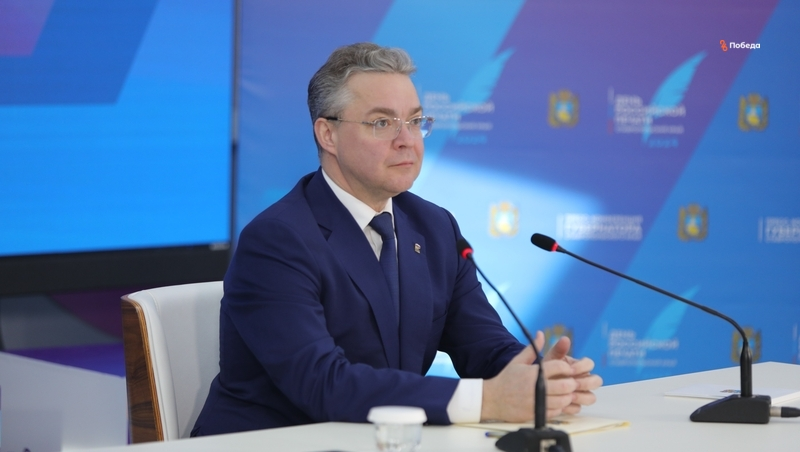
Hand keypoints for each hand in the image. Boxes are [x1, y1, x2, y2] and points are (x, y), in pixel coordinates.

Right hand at [480, 332, 601, 421]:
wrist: (491, 399)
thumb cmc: (505, 379)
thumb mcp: (518, 361)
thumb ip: (532, 348)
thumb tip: (541, 333)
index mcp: (533, 372)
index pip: (560, 367)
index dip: (567, 368)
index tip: (567, 370)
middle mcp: (536, 387)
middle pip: (566, 385)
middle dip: (571, 383)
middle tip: (570, 382)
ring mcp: (536, 402)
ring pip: (563, 400)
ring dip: (567, 396)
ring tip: (564, 393)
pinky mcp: (536, 414)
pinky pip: (556, 412)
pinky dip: (559, 407)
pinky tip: (555, 402)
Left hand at [538, 332, 602, 415]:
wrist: (535, 384)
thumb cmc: (546, 370)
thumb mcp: (550, 360)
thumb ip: (558, 350)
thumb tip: (565, 338)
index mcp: (579, 366)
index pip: (589, 364)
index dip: (582, 367)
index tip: (571, 369)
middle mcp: (583, 379)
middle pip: (596, 381)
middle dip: (586, 383)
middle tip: (573, 384)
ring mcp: (580, 393)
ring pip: (591, 397)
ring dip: (582, 396)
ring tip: (569, 395)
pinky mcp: (573, 405)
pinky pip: (579, 408)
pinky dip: (572, 406)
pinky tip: (562, 405)